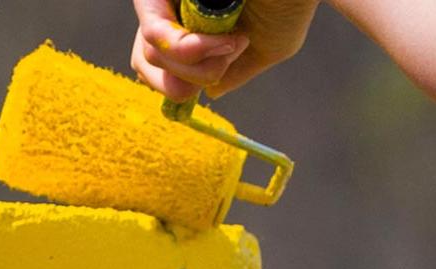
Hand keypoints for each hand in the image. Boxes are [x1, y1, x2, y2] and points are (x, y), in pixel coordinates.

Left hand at [129, 0, 316, 99]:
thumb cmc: (289, 6)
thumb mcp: (264, 49)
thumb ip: (232, 72)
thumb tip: (208, 93)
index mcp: (189, 24)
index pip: (153, 64)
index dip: (176, 84)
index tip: (213, 78)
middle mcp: (172, 10)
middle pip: (145, 63)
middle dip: (191, 78)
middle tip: (229, 58)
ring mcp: (166, 0)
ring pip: (151, 53)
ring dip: (199, 64)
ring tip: (236, 41)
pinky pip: (155, 34)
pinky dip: (190, 50)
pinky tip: (227, 40)